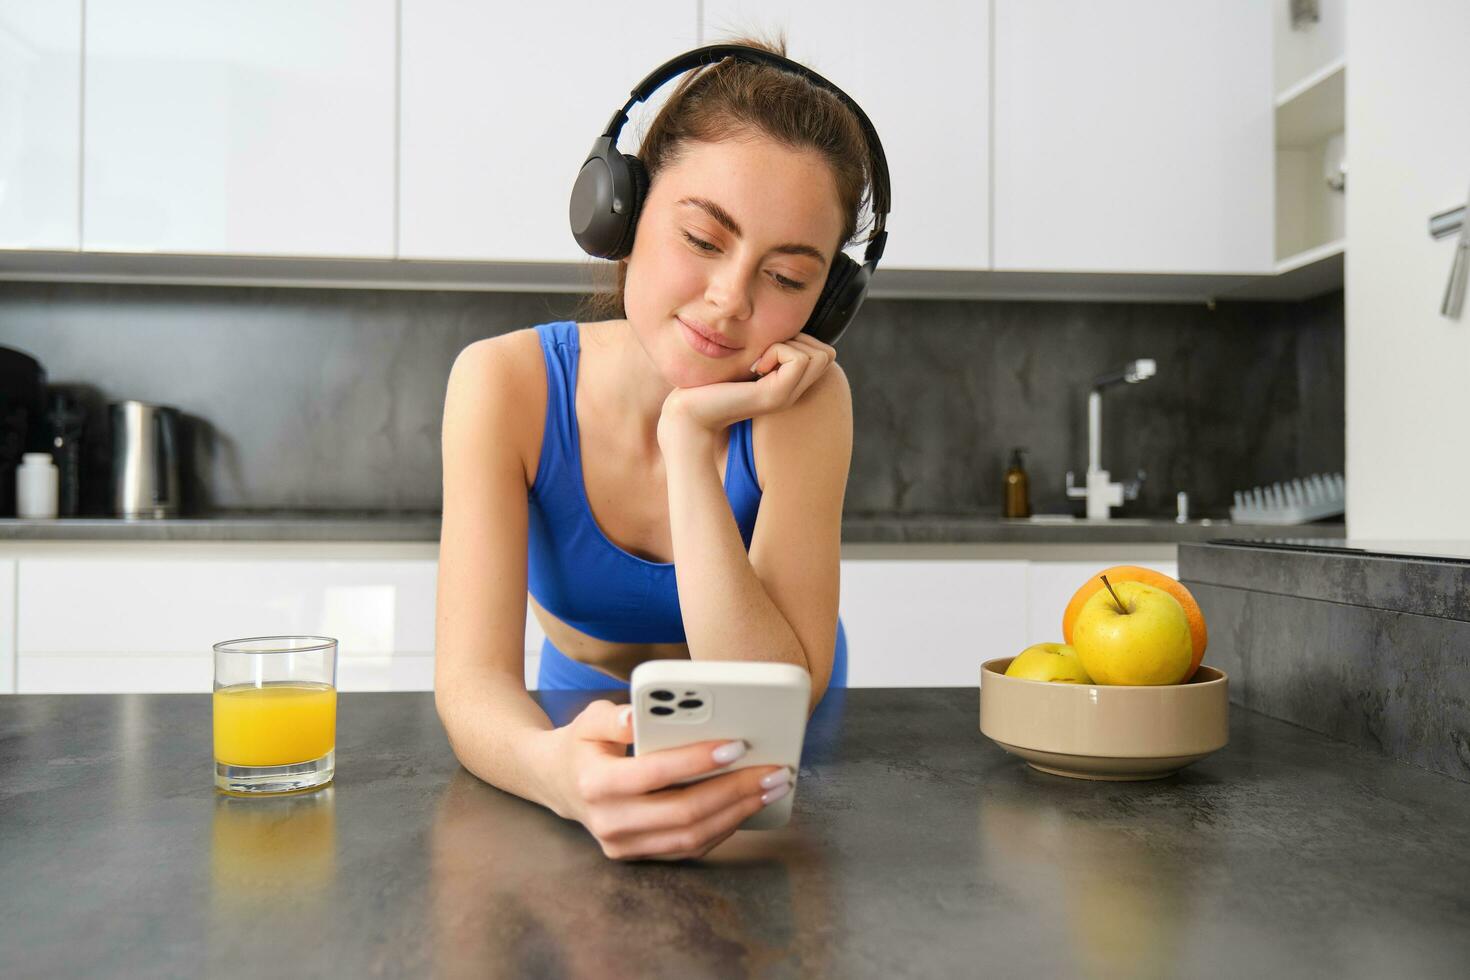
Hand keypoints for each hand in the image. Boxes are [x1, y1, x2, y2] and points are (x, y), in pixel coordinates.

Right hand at [546, 700, 790, 860]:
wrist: (560, 784)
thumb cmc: (583, 744)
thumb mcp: (589, 719)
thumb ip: (613, 717)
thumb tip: (636, 716)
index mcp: (596, 783)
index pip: (655, 773)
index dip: (698, 761)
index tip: (737, 745)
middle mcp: (609, 822)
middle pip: (683, 812)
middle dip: (735, 791)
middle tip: (773, 770)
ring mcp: (624, 846)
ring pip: (692, 837)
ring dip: (739, 813)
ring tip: (771, 787)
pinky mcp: (640, 856)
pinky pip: (689, 848)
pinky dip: (724, 827)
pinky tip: (748, 804)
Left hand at [657, 333, 836, 447]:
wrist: (688, 415)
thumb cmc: (707, 384)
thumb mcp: (743, 359)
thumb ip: (764, 348)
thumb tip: (779, 323)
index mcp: (787, 384)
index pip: (823, 353)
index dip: (800, 341)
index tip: (765, 350)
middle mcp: (793, 393)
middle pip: (827, 353)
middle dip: (798, 340)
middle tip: (763, 353)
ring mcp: (787, 396)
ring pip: (820, 355)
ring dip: (789, 344)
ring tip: (759, 360)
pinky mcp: (776, 396)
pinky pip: (799, 359)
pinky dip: (778, 351)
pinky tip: (754, 366)